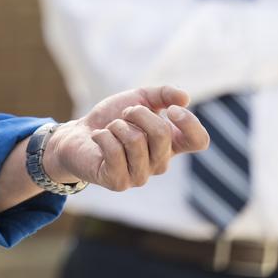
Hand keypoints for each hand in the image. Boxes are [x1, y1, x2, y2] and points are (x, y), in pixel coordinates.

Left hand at [41, 86, 209, 191]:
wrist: (78, 135)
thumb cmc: (112, 118)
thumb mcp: (138, 98)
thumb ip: (163, 94)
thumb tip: (185, 97)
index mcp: (171, 144)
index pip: (199, 141)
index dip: (189, 122)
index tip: (171, 109)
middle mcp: (160, 163)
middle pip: (162, 133)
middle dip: (138, 113)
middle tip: (124, 114)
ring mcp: (140, 176)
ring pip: (136, 140)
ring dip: (117, 125)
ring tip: (111, 129)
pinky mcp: (119, 183)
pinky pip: (114, 151)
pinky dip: (103, 136)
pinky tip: (99, 139)